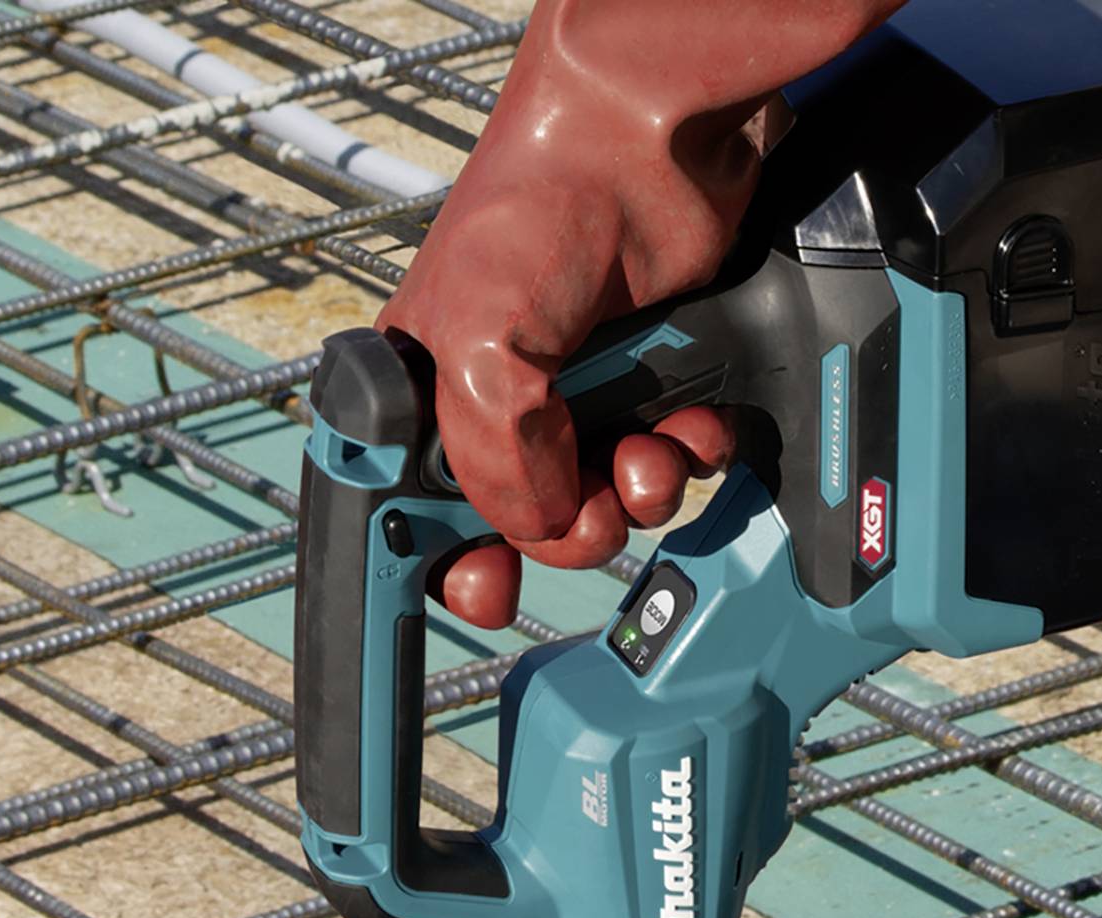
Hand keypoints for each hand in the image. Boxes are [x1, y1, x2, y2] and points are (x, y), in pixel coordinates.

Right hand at [375, 0, 900, 625]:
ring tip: (643, 452)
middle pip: (525, 530)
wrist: (646, 143)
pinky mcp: (646, 387)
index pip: (414, 518)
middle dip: (566, 533)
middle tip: (586, 509)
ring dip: (637, 497)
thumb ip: (495, 467)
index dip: (443, 568)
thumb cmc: (534, 211)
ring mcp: (575, 400)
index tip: (481, 591)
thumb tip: (541, 528)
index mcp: (423, 402)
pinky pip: (670, 467)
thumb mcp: (479, 354)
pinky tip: (685, 425)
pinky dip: (687, 460)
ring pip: (607, 505)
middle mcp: (495, 408)